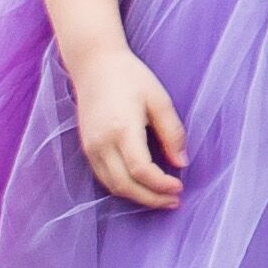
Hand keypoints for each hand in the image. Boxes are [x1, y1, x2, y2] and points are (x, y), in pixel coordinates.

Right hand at [67, 42, 187, 208]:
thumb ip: (172, 132)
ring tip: (162, 198)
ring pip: (112, 185)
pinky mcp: (86, 148)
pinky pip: (103, 177)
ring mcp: (90, 147)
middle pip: (124, 185)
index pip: (140, 170)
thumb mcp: (159, 99)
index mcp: (121, 129)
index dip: (160, 184)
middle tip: (174, 201)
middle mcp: (101, 143)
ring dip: (137, 197)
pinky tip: (141, 186)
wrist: (94, 65)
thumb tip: (181, 163)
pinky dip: (123, 187)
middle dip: (150, 198)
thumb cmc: (130, 77)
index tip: (180, 188)